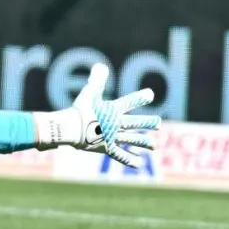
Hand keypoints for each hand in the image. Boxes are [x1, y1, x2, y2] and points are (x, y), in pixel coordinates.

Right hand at [32, 64, 160, 168]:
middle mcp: (116, 124)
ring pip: (132, 140)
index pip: (130, 101)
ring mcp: (113, 137)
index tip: (150, 95)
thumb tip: (101, 66)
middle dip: (148, 123)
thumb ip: (97, 80)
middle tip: (158, 123)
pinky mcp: (107, 148)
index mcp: (113, 110)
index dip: (141, 97)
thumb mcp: (89, 93)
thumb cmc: (79, 109)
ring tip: (154, 146)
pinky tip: (139, 163)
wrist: (71, 128)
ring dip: (144, 143)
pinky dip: (129, 159)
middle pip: (135, 123)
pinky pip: (120, 155)